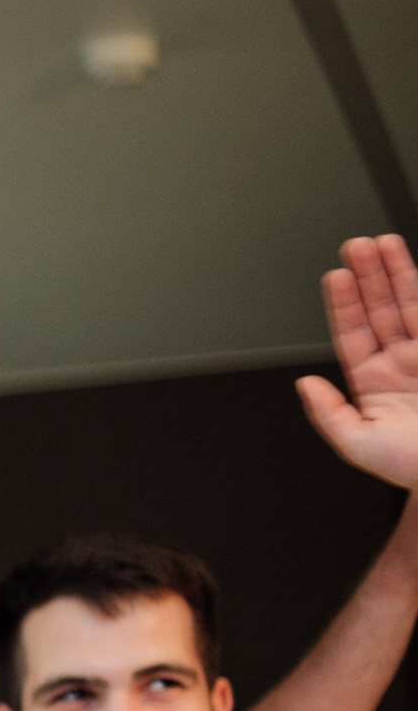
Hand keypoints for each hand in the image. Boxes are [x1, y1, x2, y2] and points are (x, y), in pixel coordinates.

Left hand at [299, 234, 417, 489]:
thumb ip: (328, 414)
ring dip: (396, 273)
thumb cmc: (412, 465)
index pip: (353, 333)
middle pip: (380, 309)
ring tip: (382, 244)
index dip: (343, 304)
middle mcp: (401, 362)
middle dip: (368, 277)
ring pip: (410, 303)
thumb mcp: (358, 445)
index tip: (334, 276)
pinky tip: (413, 269)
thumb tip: (304, 384)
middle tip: (355, 246)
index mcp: (373, 382)